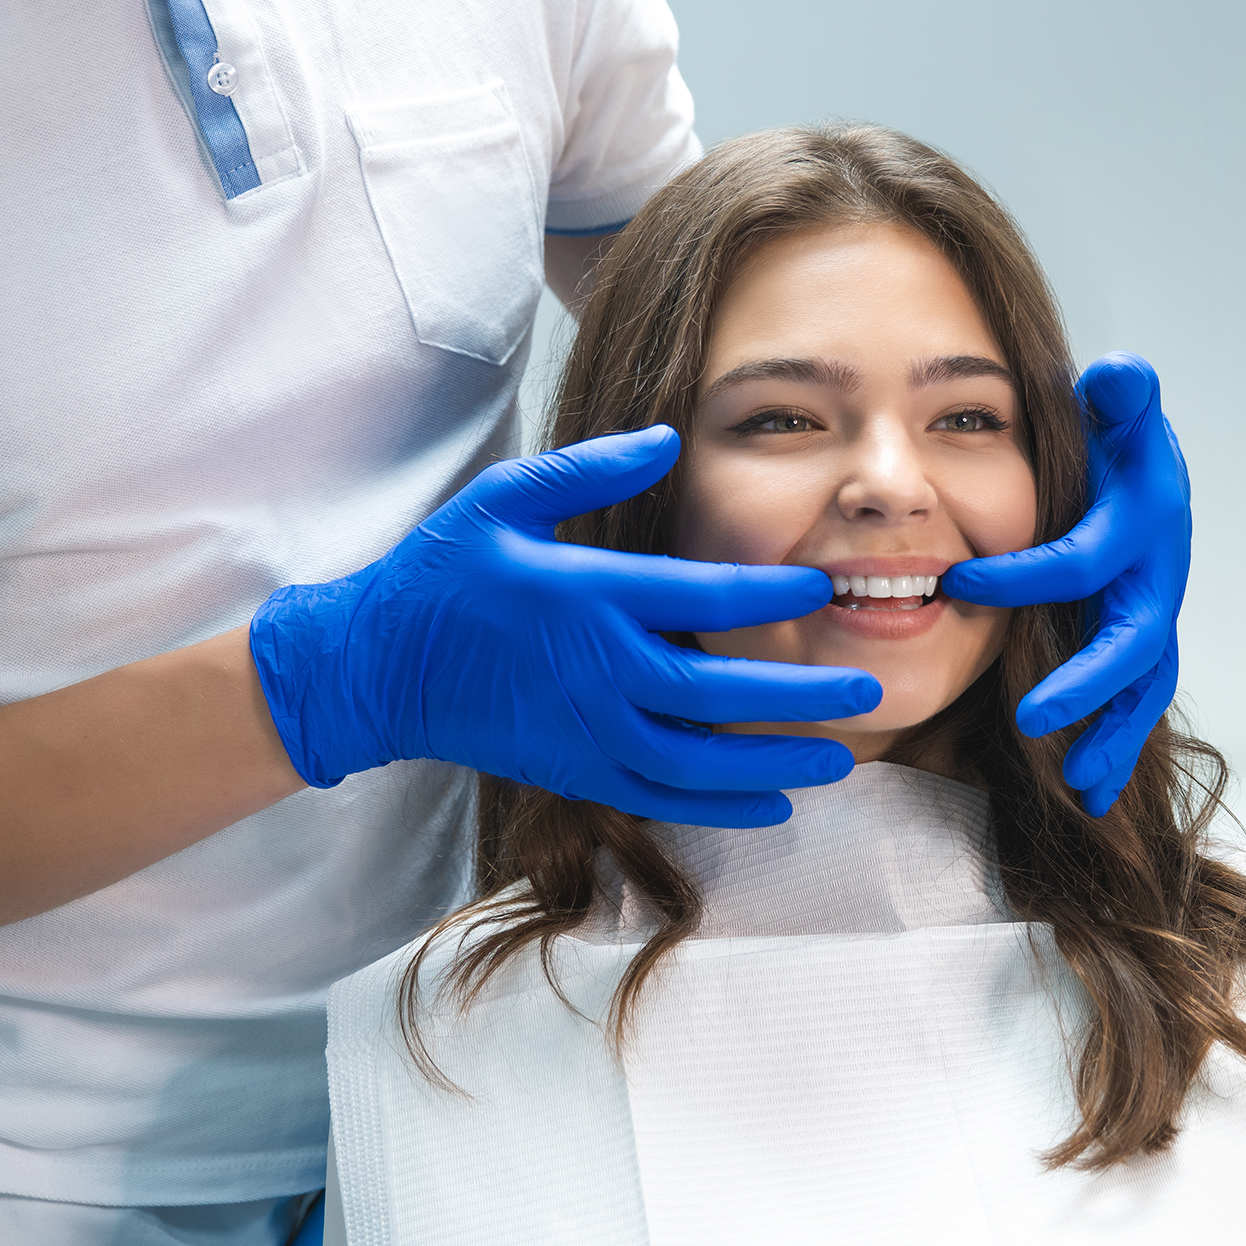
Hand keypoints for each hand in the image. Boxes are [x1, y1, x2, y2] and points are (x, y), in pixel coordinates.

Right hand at [249, 426, 880, 826]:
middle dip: (800, 698)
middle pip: (715, 696)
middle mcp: (594, 672)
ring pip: (697, 764)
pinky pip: (661, 799)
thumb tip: (669, 437)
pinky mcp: (575, 771)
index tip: (823, 590)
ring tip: (842, 759)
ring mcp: (585, 732)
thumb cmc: (444, 573)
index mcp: (585, 596)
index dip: (768, 598)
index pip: (699, 600)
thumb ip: (591, 466)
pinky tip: (775, 803)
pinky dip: (721, 808)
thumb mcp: (505, 498)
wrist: (376, 667)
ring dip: (775, 766)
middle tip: (870, 691)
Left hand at [940, 352, 1188, 815]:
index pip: (1082, 559)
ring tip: (1075, 785)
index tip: (954, 580)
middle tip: (1029, 717)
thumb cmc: (1120, 439)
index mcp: (1145, 523)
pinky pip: (1137, 707)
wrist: (1153, 472)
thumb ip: (1123, 393)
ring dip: (1111, 738)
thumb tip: (1120, 374)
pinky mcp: (1147, 646)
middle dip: (1084, 684)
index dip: (1022, 573)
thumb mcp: (1123, 407)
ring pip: (1144, 691)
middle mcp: (1161, 577)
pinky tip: (1090, 799)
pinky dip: (1117, 752)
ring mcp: (1157, 618)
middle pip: (1133, 643)